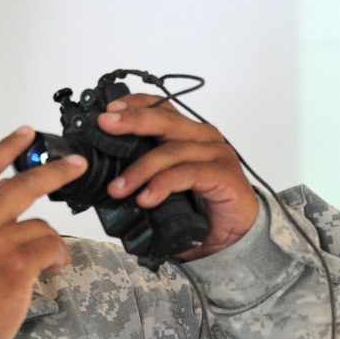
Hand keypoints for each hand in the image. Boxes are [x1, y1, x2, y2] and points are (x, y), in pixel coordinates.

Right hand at [0, 128, 86, 338]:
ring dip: (51, 242)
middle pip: (22, 184)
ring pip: (42, 224)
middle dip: (56, 171)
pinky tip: (51, 269)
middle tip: (77, 165)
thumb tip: (8, 188)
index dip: (8, 147)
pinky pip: (52, 247)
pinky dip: (58, 258)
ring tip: (46, 262)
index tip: (27, 131)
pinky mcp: (15, 267)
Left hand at [98, 93, 257, 258]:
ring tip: (117, 189)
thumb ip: (145, 178)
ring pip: (172, 151)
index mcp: (187, 134)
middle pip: (165, 120)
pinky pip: (188, 174)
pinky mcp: (224, 175)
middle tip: (105, 125)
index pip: (161, 108)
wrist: (233, 234)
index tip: (109, 110)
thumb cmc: (200, 207)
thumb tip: (107, 184)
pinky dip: (164, 185)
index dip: (136, 104)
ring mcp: (215, 154)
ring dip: (140, 169)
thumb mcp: (165, 189)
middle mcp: (202, 138)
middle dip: (133, 121)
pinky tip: (147, 198)